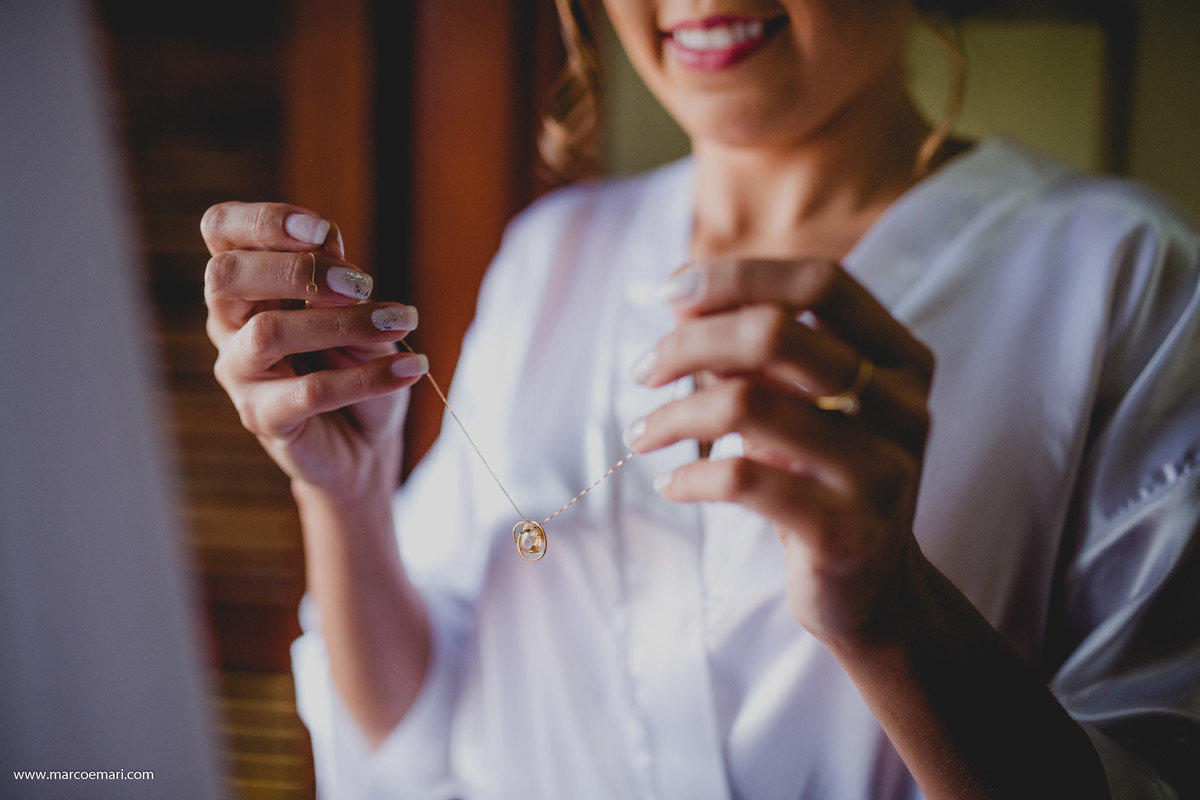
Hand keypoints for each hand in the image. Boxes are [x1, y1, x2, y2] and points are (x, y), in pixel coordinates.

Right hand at [201, 201, 425, 499]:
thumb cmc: (355, 366)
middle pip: (226, 274)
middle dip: (298, 268)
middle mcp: (229, 323)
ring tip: (398, 322)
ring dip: (341, 322)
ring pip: (268, 333)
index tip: (319, 228)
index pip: (222, 230)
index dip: (262, 221)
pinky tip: (409, 369)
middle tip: (362, 283)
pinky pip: (309, 392)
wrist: (363, 443)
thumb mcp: (358, 314)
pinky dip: (367, 378)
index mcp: (248, 283)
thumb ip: (339, 282)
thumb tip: (329, 240)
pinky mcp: (263, 419)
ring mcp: (240, 373)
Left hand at [626, 258, 934, 646]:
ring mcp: (880, 471)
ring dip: (674, 415)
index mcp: (900, 359)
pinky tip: (670, 483)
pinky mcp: (845, 531)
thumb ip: (755, 351)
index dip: (740, 274)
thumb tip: (680, 297)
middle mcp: (902, 406)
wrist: (873, 593)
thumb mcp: (804, 406)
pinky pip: (740, 480)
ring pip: (747, 404)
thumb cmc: (823, 481)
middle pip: (775, 332)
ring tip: (642, 434)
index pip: (821, 281)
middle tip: (643, 370)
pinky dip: (689, 475)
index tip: (672, 291)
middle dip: (690, 342)